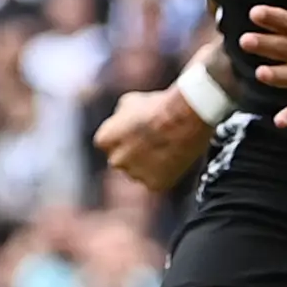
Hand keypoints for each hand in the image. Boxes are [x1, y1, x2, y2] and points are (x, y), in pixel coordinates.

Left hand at [94, 86, 215, 192]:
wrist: (182, 119)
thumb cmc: (157, 107)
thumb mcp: (128, 102)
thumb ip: (119, 118)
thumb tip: (121, 121)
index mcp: (104, 140)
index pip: (109, 144)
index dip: (125, 138)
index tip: (137, 134)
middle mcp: (115, 160)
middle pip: (123, 160)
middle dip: (135, 153)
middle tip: (153, 142)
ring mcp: (135, 174)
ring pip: (140, 171)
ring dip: (149, 164)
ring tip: (166, 147)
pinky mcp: (154, 184)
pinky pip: (158, 180)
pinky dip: (165, 172)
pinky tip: (172, 158)